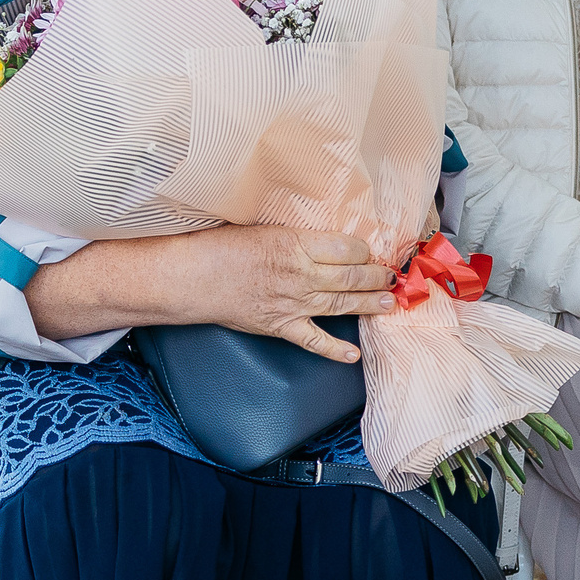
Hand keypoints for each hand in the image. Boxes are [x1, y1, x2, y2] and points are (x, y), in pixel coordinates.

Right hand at [25, 225, 394, 359]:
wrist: (188, 277)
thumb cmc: (218, 245)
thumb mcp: (259, 225)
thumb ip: (293, 230)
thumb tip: (320, 229)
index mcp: (294, 243)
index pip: (345, 246)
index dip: (365, 249)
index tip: (375, 249)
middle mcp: (299, 274)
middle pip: (350, 275)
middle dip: (376, 275)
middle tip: (392, 274)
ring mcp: (290, 303)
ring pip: (340, 304)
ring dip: (369, 304)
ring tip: (390, 302)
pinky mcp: (279, 326)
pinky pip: (312, 341)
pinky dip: (334, 350)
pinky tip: (353, 354)